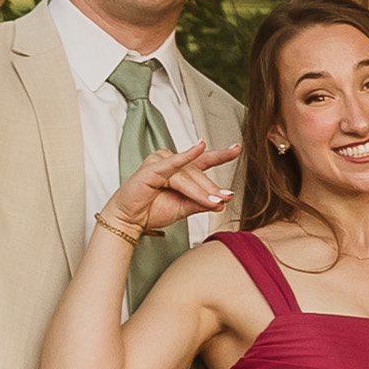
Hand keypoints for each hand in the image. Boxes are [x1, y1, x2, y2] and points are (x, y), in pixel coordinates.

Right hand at [99, 138, 234, 239]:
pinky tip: (198, 147)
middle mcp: (172, 163)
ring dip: (201, 190)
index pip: (205, 161)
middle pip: (198, 174)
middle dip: (211, 189)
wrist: (131, 220)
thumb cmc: (152, 211)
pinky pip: (172, 163)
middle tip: (224, 200)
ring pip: (188, 176)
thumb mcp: (184, 208)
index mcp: (182, 171)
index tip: (237, 149)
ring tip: (213, 202)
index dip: (221, 155)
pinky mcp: (152, 169)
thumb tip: (222, 202)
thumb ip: (202, 203)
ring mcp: (161, 163)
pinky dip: (185, 156)